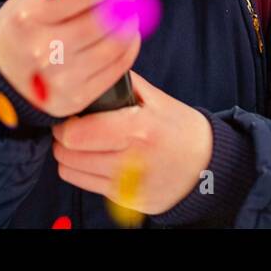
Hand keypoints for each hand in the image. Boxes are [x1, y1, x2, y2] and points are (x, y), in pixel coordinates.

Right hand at [0, 0, 139, 118]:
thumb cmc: (19, 29)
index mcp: (29, 18)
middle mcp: (44, 50)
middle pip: (105, 17)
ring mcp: (61, 79)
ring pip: (117, 43)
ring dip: (128, 20)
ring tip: (124, 11)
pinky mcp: (76, 98)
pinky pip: (118, 67)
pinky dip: (128, 45)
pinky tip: (124, 34)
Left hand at [51, 70, 212, 215]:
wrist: (207, 167)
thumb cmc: (180, 128)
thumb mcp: (156, 99)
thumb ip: (123, 84)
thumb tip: (92, 70)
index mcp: (138, 130)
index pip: (76, 135)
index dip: (65, 123)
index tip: (71, 116)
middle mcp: (131, 162)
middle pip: (68, 155)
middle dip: (64, 139)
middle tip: (73, 128)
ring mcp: (127, 186)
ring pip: (71, 172)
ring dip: (70, 156)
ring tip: (84, 143)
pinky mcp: (125, 201)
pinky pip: (85, 185)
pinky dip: (84, 171)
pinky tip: (98, 158)